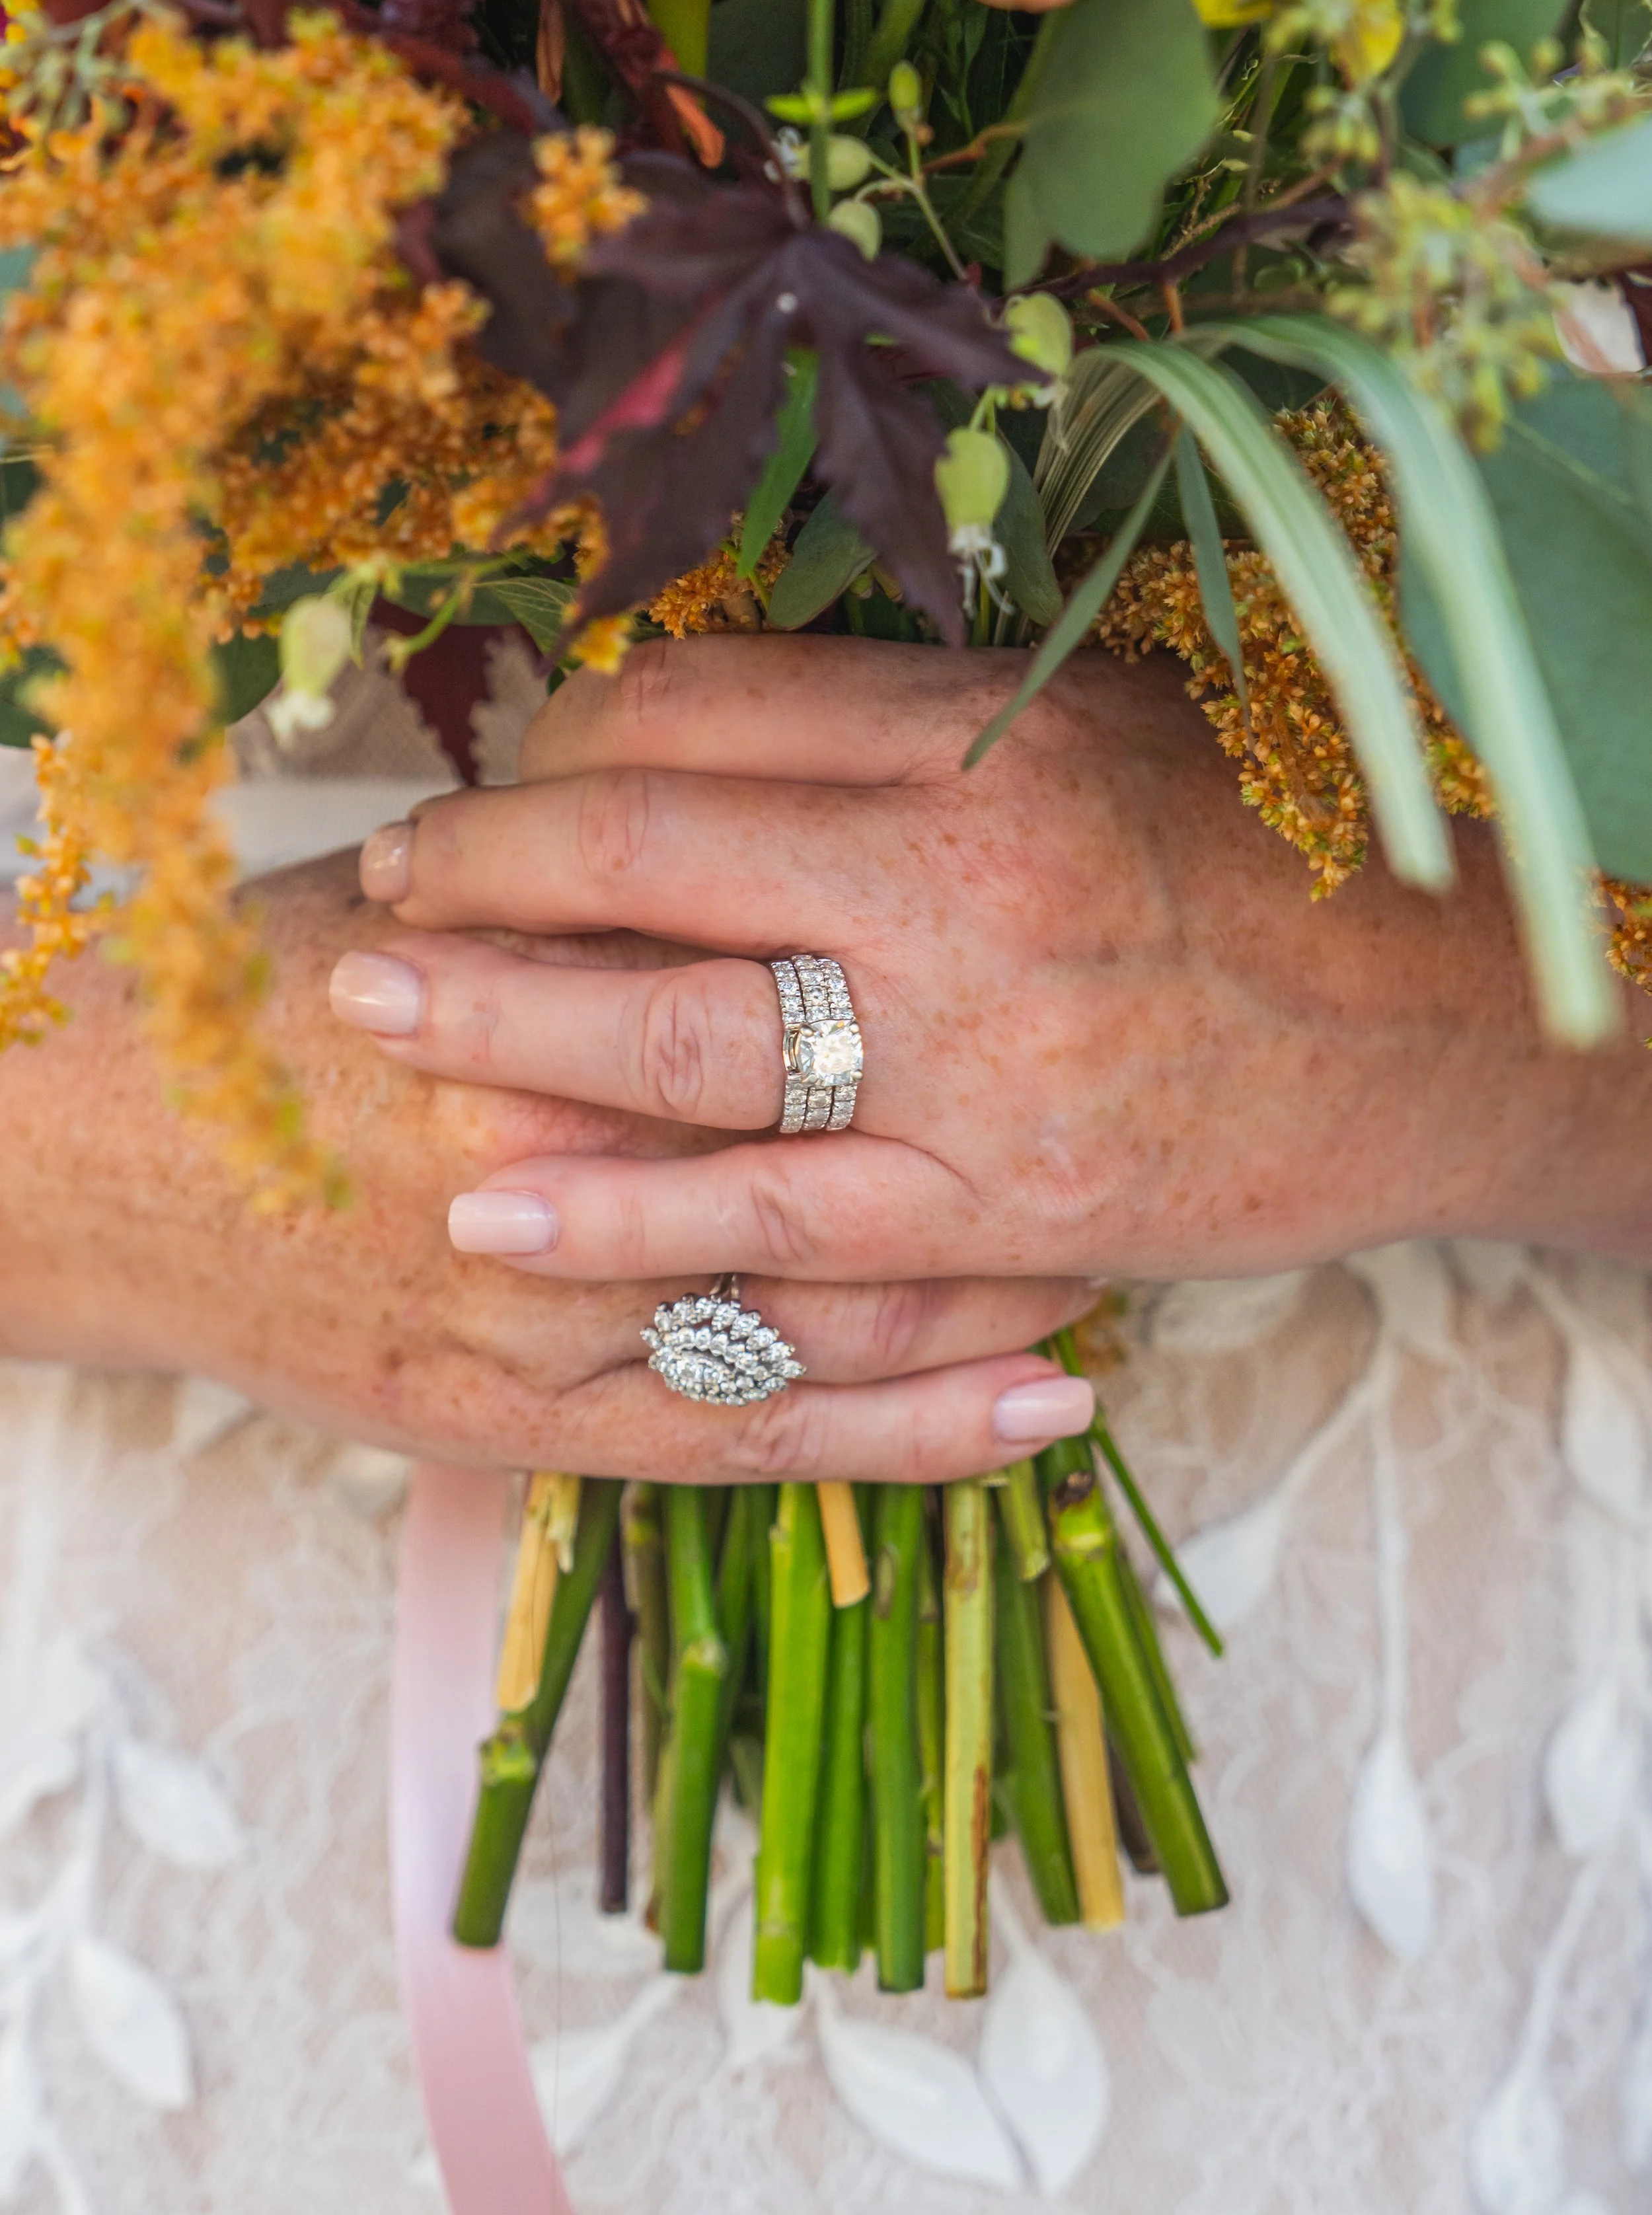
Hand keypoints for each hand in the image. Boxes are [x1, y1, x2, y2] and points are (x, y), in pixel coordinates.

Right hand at [0, 850, 1092, 1477]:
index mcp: (556, 972)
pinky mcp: (539, 1423)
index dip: (961, 948)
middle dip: (1012, 1104)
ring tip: (1144, 1239)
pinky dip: (925, 1432)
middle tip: (1148, 1072)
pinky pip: (771, 1439)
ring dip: (1007, 1271)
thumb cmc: (247, 995)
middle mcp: (569, 1133)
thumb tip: (749, 775)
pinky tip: (1054, 1410)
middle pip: (849, 1125)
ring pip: (843, 1293)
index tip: (1089, 919)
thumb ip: (590, 852)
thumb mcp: (420, 875)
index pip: (797, 963)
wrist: (85, 1149)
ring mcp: (559, 1301)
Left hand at [341, 635, 1651, 1282]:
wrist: (1439, 1029)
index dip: (558, 743)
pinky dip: (627, 1228)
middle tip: (379, 893)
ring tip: (378, 1027)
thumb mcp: (1091, 727)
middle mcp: (970, 880)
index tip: (502, 781)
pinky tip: (505, 1223)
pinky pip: (778, 1228)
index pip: (697, 708)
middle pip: (648, 852)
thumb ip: (897, 725)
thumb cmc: (1257, 853)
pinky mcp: (1008, 1215)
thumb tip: (686, 726)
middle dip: (477, 872)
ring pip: (679, 1043)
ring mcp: (984, 1058)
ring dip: (498, 1034)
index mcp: (987, 734)